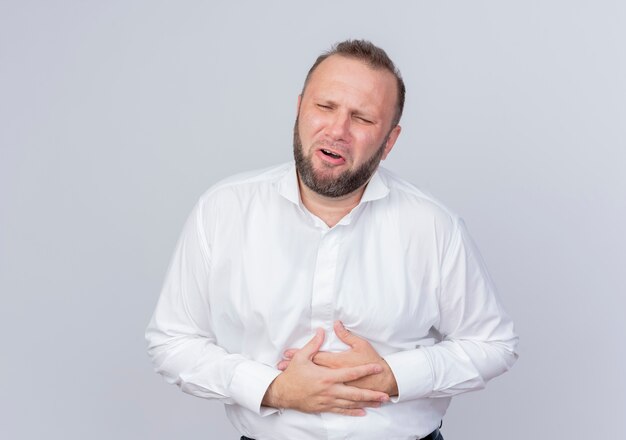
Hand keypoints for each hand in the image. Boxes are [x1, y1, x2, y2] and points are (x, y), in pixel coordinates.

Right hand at [262, 328, 389, 415]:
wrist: (282, 394)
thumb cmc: (292, 375)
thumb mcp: (301, 357)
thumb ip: (314, 344)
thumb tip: (322, 331)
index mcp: (327, 376)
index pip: (351, 373)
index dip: (365, 369)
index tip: (377, 367)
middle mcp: (330, 390)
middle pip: (355, 393)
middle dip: (372, 394)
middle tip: (385, 395)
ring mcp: (328, 400)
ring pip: (351, 403)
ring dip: (366, 403)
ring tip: (379, 402)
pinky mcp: (324, 407)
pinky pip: (341, 410)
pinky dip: (353, 411)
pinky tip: (363, 411)